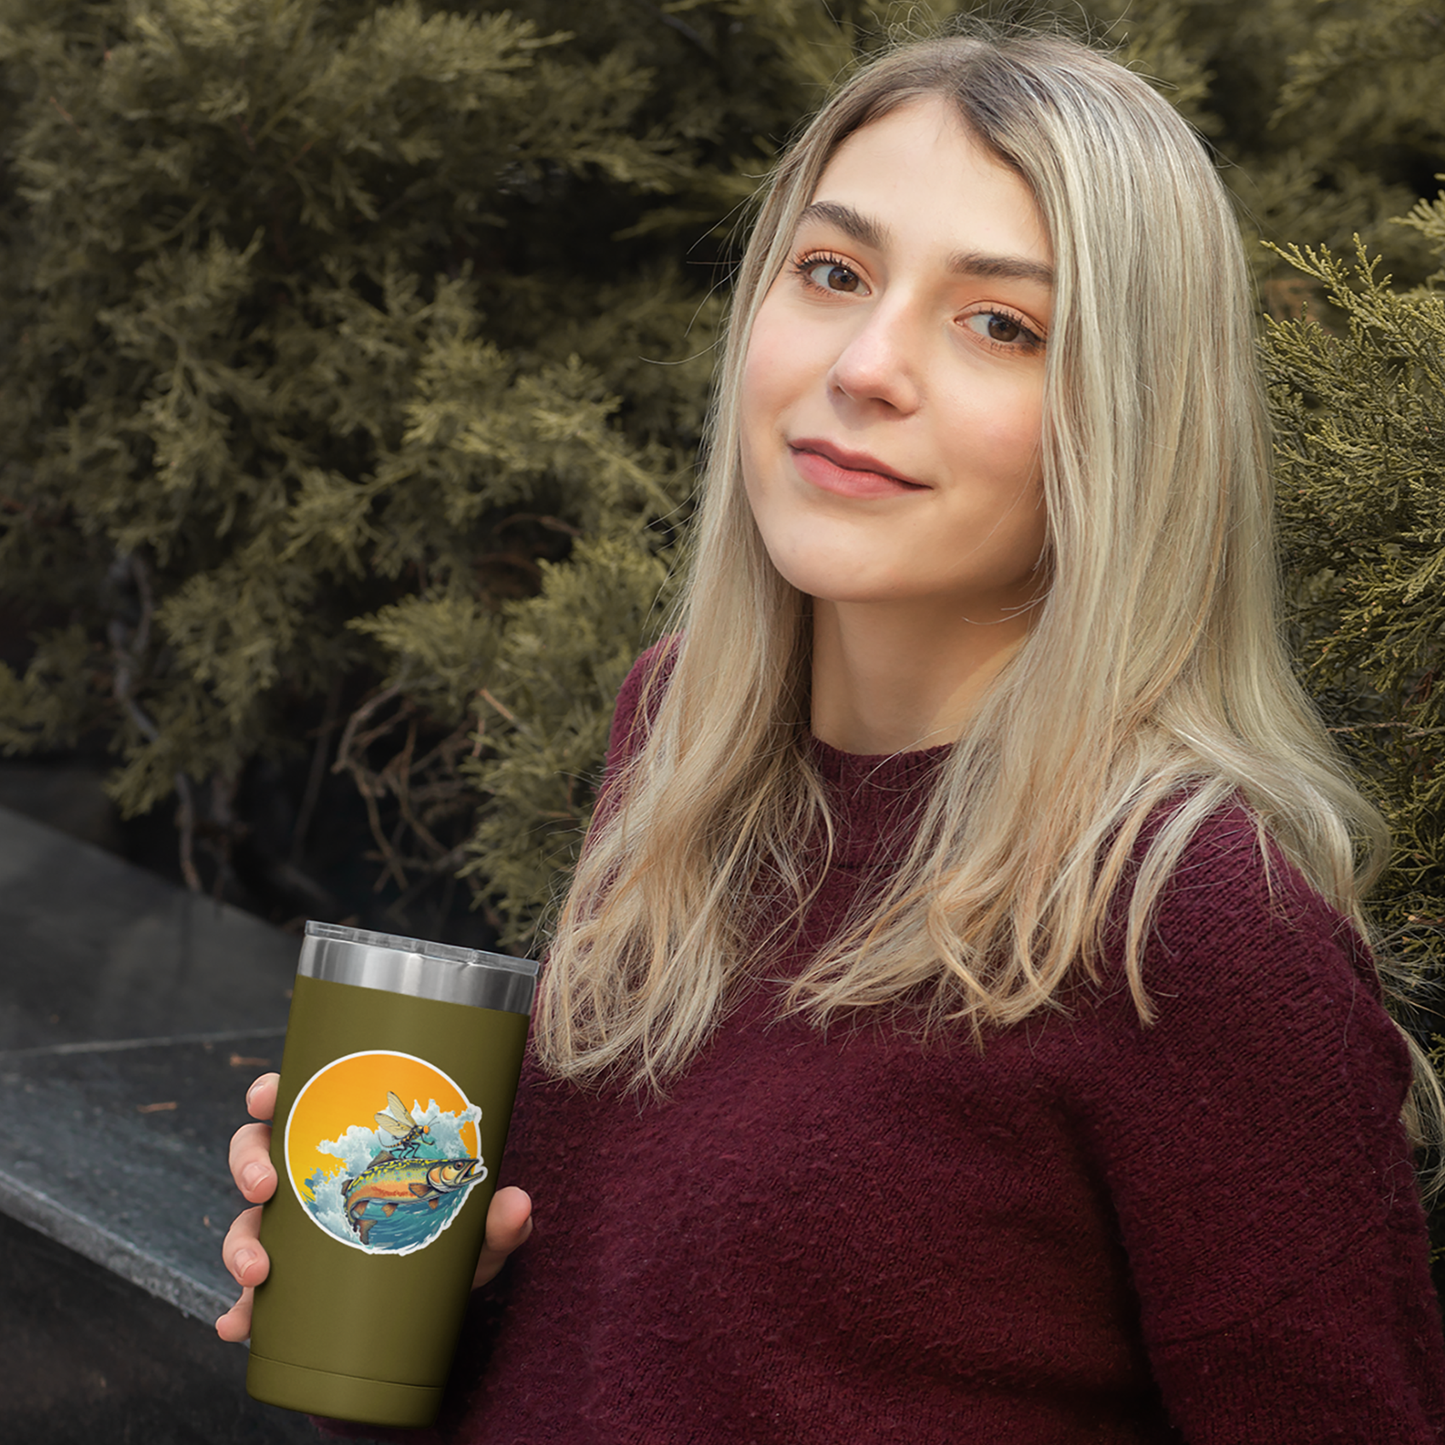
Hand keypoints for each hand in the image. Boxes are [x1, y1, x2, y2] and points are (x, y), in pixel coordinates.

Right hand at [214, 1072, 533, 1341]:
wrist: (441, 1299)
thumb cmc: (452, 1238)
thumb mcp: (476, 1229)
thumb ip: (499, 1218)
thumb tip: (518, 1203)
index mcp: (347, 1144)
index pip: (299, 1103)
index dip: (271, 1093)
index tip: (267, 1096)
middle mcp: (312, 1180)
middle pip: (256, 1154)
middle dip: (248, 1165)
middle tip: (266, 1187)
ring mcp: (294, 1231)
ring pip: (246, 1221)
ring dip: (239, 1244)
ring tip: (256, 1273)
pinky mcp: (288, 1285)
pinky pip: (251, 1295)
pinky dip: (238, 1310)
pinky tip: (236, 1326)